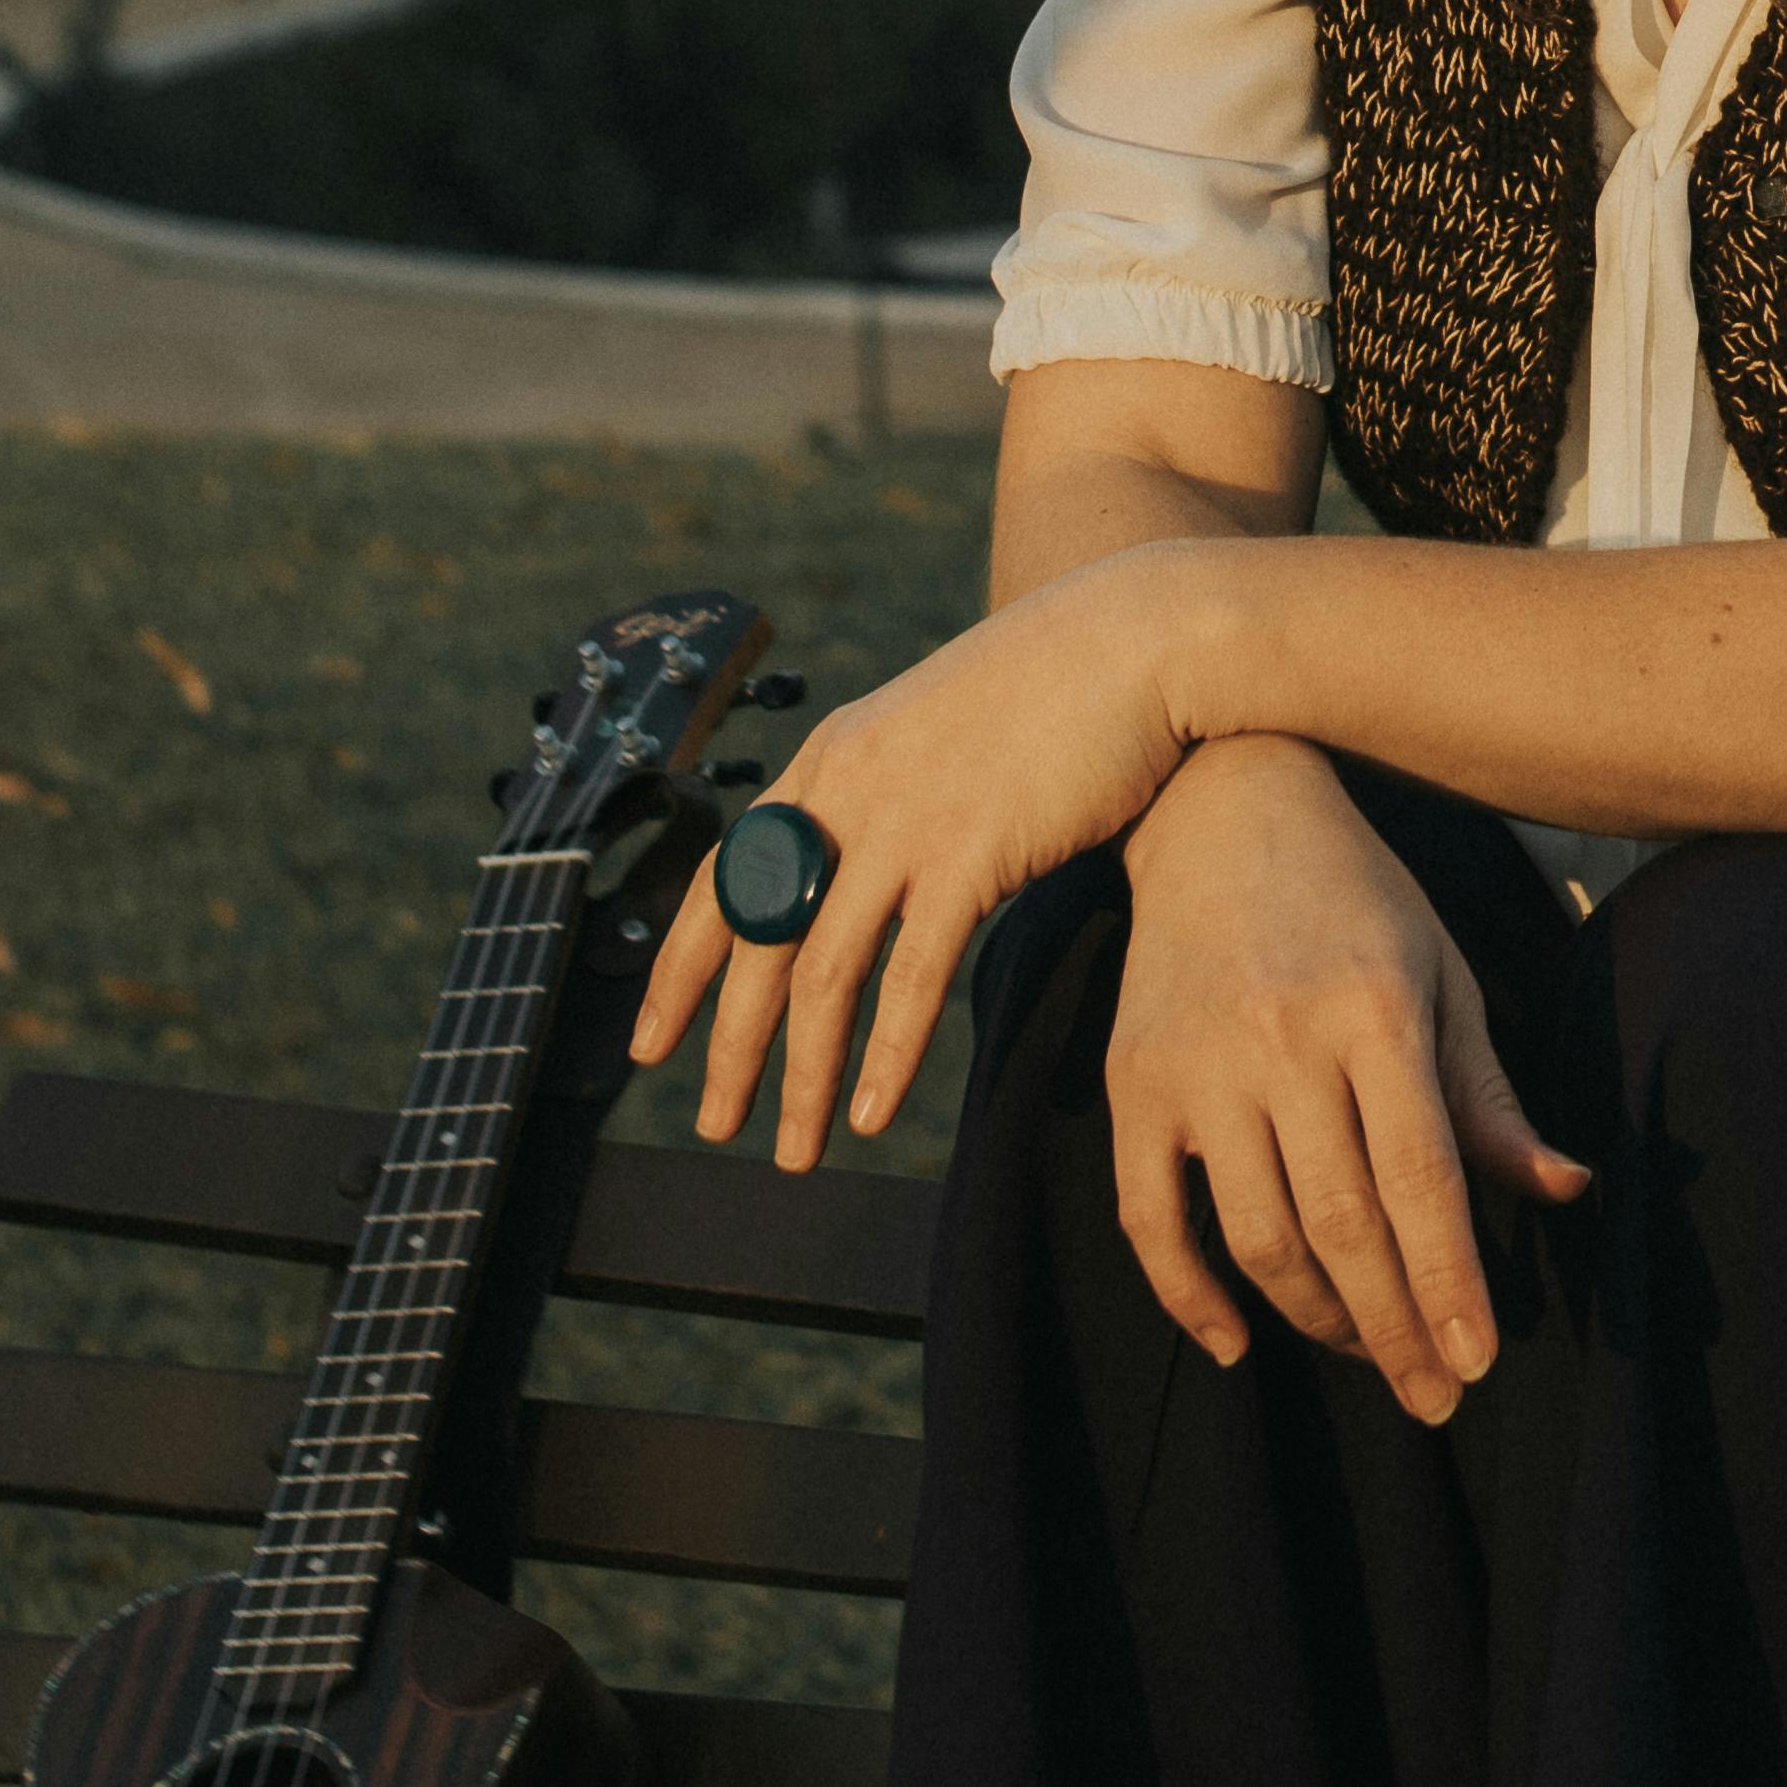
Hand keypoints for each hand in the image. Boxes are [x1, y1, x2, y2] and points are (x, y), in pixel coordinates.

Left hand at [627, 542, 1220, 1164]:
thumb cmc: (1050, 688)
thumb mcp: (932, 732)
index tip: (650, 1041)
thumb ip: (884, 795)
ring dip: (802, 1076)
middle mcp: (847, 791)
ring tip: (794, 1149)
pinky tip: (871, 1112)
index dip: (677, 970)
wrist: (1135, 637)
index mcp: (829, 761)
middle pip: (756, 941)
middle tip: (711, 1122)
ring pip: (823, 974)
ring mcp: (906, 820)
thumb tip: (857, 869)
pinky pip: (912, 976)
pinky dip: (885, 1056)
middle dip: (727, 1046)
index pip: (721, 881)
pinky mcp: (972, 851)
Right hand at [1107, 740, 1588, 1422]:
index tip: (1477, 1365)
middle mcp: (1284, 1040)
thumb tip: (1567, 1190)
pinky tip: (1237, 1342)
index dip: (1449, 1283)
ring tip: (1365, 1353)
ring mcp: (1199, 1065)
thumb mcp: (1441, 975)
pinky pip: (1149, 1218)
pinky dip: (1187, 1295)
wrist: (1222, 809)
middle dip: (1394, 1328)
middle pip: (1343, 1224)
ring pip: (1257, 1235)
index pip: (1421, 1179)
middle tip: (1433, 1397)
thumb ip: (1487, 1095)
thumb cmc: (1359, 900)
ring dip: (1315, 1318)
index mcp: (1376, 1010)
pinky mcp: (1133, 1082)